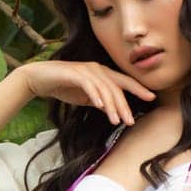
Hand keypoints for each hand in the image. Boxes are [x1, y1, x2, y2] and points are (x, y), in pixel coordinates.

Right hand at [22, 60, 155, 126]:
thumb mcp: (85, 97)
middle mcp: (97, 69)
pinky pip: (88, 84)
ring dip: (111, 105)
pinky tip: (100, 106)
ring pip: (104, 88)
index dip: (138, 89)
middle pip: (116, 87)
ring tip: (116, 120)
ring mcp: (86, 70)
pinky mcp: (74, 73)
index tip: (151, 98)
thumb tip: (110, 109)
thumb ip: (98, 101)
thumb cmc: (63, 86)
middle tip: (130, 121)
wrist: (39, 79)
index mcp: (102, 73)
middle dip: (124, 105)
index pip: (123, 82)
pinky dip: (95, 95)